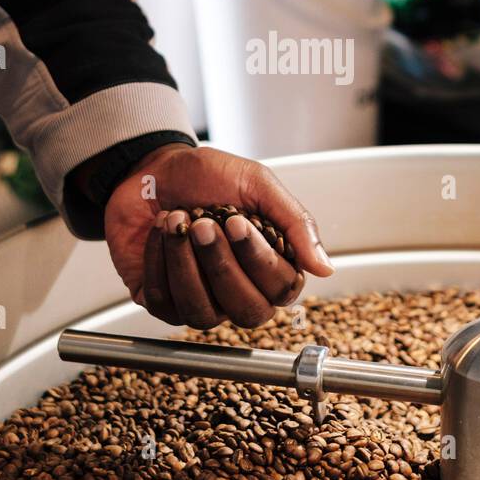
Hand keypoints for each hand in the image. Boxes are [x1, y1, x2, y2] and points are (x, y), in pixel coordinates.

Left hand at [103, 143, 332, 329]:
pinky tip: (161, 231)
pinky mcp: (163, 301)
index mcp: (271, 265)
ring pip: (202, 312)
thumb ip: (295, 223)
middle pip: (247, 311)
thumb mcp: (257, 183)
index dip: (258, 259)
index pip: (282, 289)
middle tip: (203, 224)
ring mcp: (202, 300)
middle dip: (221, 264)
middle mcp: (240, 290)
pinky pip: (164, 302)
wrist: (155, 167)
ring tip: (176, 221)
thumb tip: (325, 268)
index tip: (236, 221)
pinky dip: (158, 260)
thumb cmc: (208, 176)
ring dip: (184, 262)